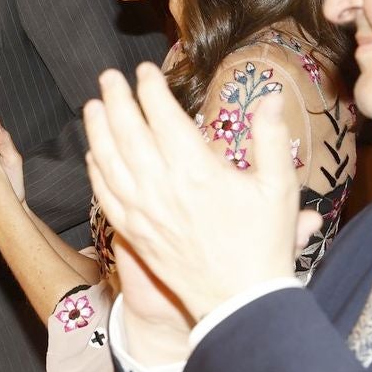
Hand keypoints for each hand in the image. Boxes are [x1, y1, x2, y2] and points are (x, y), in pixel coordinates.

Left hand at [83, 64, 298, 320]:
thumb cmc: (263, 243)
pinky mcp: (133, 233)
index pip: (163, 117)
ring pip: (108, 161)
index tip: (144, 71)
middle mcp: (162, 187)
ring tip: (92, 106)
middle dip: (116, 99)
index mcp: (197, 171)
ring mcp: (142, 211)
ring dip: (97, 130)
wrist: (240, 300)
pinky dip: (95, 171)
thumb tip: (271, 97)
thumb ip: (271, 138)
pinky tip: (92, 155)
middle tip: (108, 78)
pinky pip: (104, 195)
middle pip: (128, 132)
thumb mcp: (279, 187)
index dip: (150, 90)